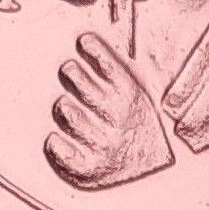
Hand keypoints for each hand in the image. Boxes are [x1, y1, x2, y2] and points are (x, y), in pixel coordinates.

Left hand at [44, 33, 172, 188]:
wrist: (153, 167)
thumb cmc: (141, 126)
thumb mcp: (140, 96)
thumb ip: (118, 75)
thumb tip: (89, 43)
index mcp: (132, 99)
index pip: (110, 67)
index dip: (94, 50)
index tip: (83, 41)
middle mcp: (118, 121)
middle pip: (86, 90)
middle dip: (73, 74)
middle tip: (68, 70)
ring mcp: (103, 144)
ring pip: (72, 117)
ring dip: (63, 107)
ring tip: (64, 104)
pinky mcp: (90, 168)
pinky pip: (64, 153)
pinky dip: (55, 144)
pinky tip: (55, 137)